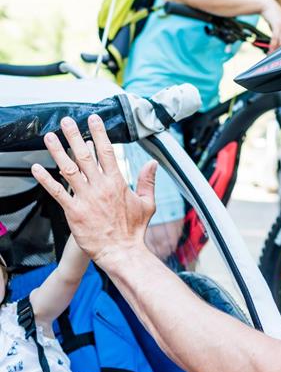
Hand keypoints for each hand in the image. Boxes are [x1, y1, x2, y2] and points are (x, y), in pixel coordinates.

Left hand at [31, 115, 157, 265]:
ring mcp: (86, 198)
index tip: (93, 119)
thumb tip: (152, 163)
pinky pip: (57, 192)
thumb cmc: (134, 231)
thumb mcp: (147, 203)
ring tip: (49, 137)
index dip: (99, 133)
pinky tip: (36, 169)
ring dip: (57, 151)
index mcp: (117, 182)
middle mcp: (100, 187)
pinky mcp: (74, 211)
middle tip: (66, 121)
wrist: (122, 252)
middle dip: (74, 136)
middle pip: (85, 155)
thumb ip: (147, 181)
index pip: (107, 151)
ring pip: (69, 169)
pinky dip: (46, 180)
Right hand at [260, 0, 280, 51]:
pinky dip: (273, 43)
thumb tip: (277, 49)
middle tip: (275, 59)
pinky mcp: (277, 23)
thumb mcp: (278, 29)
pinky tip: (270, 48)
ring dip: (276, 49)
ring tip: (271, 54)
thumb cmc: (273, 19)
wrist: (269, 6)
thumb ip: (280, 38)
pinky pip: (276, 36)